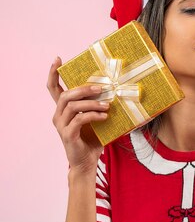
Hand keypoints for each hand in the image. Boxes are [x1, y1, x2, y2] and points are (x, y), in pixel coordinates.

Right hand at [47, 56, 107, 173]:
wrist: (86, 163)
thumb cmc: (92, 139)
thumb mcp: (94, 119)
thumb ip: (97, 105)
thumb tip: (115, 90)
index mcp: (63, 109)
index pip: (53, 88)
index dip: (53, 73)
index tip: (58, 59)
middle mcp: (58, 116)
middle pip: (65, 95)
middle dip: (83, 88)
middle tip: (100, 87)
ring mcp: (61, 126)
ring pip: (73, 106)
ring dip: (92, 103)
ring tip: (107, 104)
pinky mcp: (67, 135)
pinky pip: (80, 119)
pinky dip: (93, 115)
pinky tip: (104, 116)